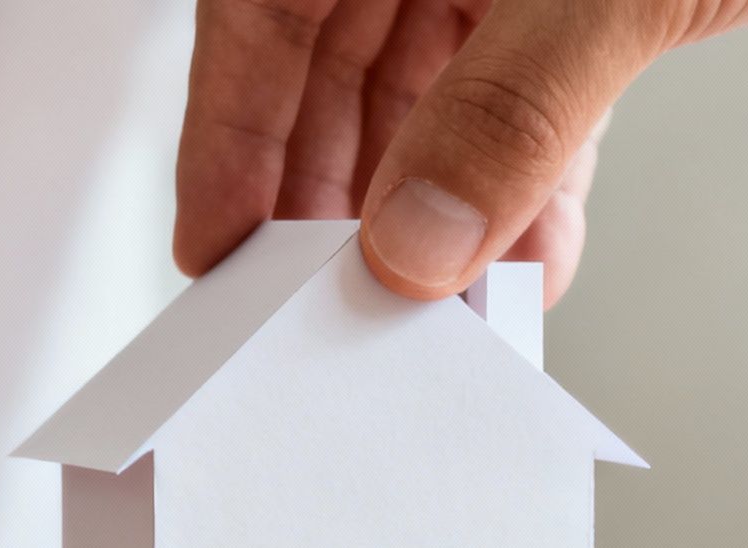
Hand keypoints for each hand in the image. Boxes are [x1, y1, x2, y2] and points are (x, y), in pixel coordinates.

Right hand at [174, 0, 747, 305]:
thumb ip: (518, 108)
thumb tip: (421, 244)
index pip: (263, 14)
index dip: (228, 135)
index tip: (216, 255)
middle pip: (336, 69)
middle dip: (339, 198)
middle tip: (327, 318)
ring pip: (432, 99)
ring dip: (437, 213)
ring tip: (431, 316)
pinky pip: (530, 100)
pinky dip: (528, 184)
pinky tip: (524, 264)